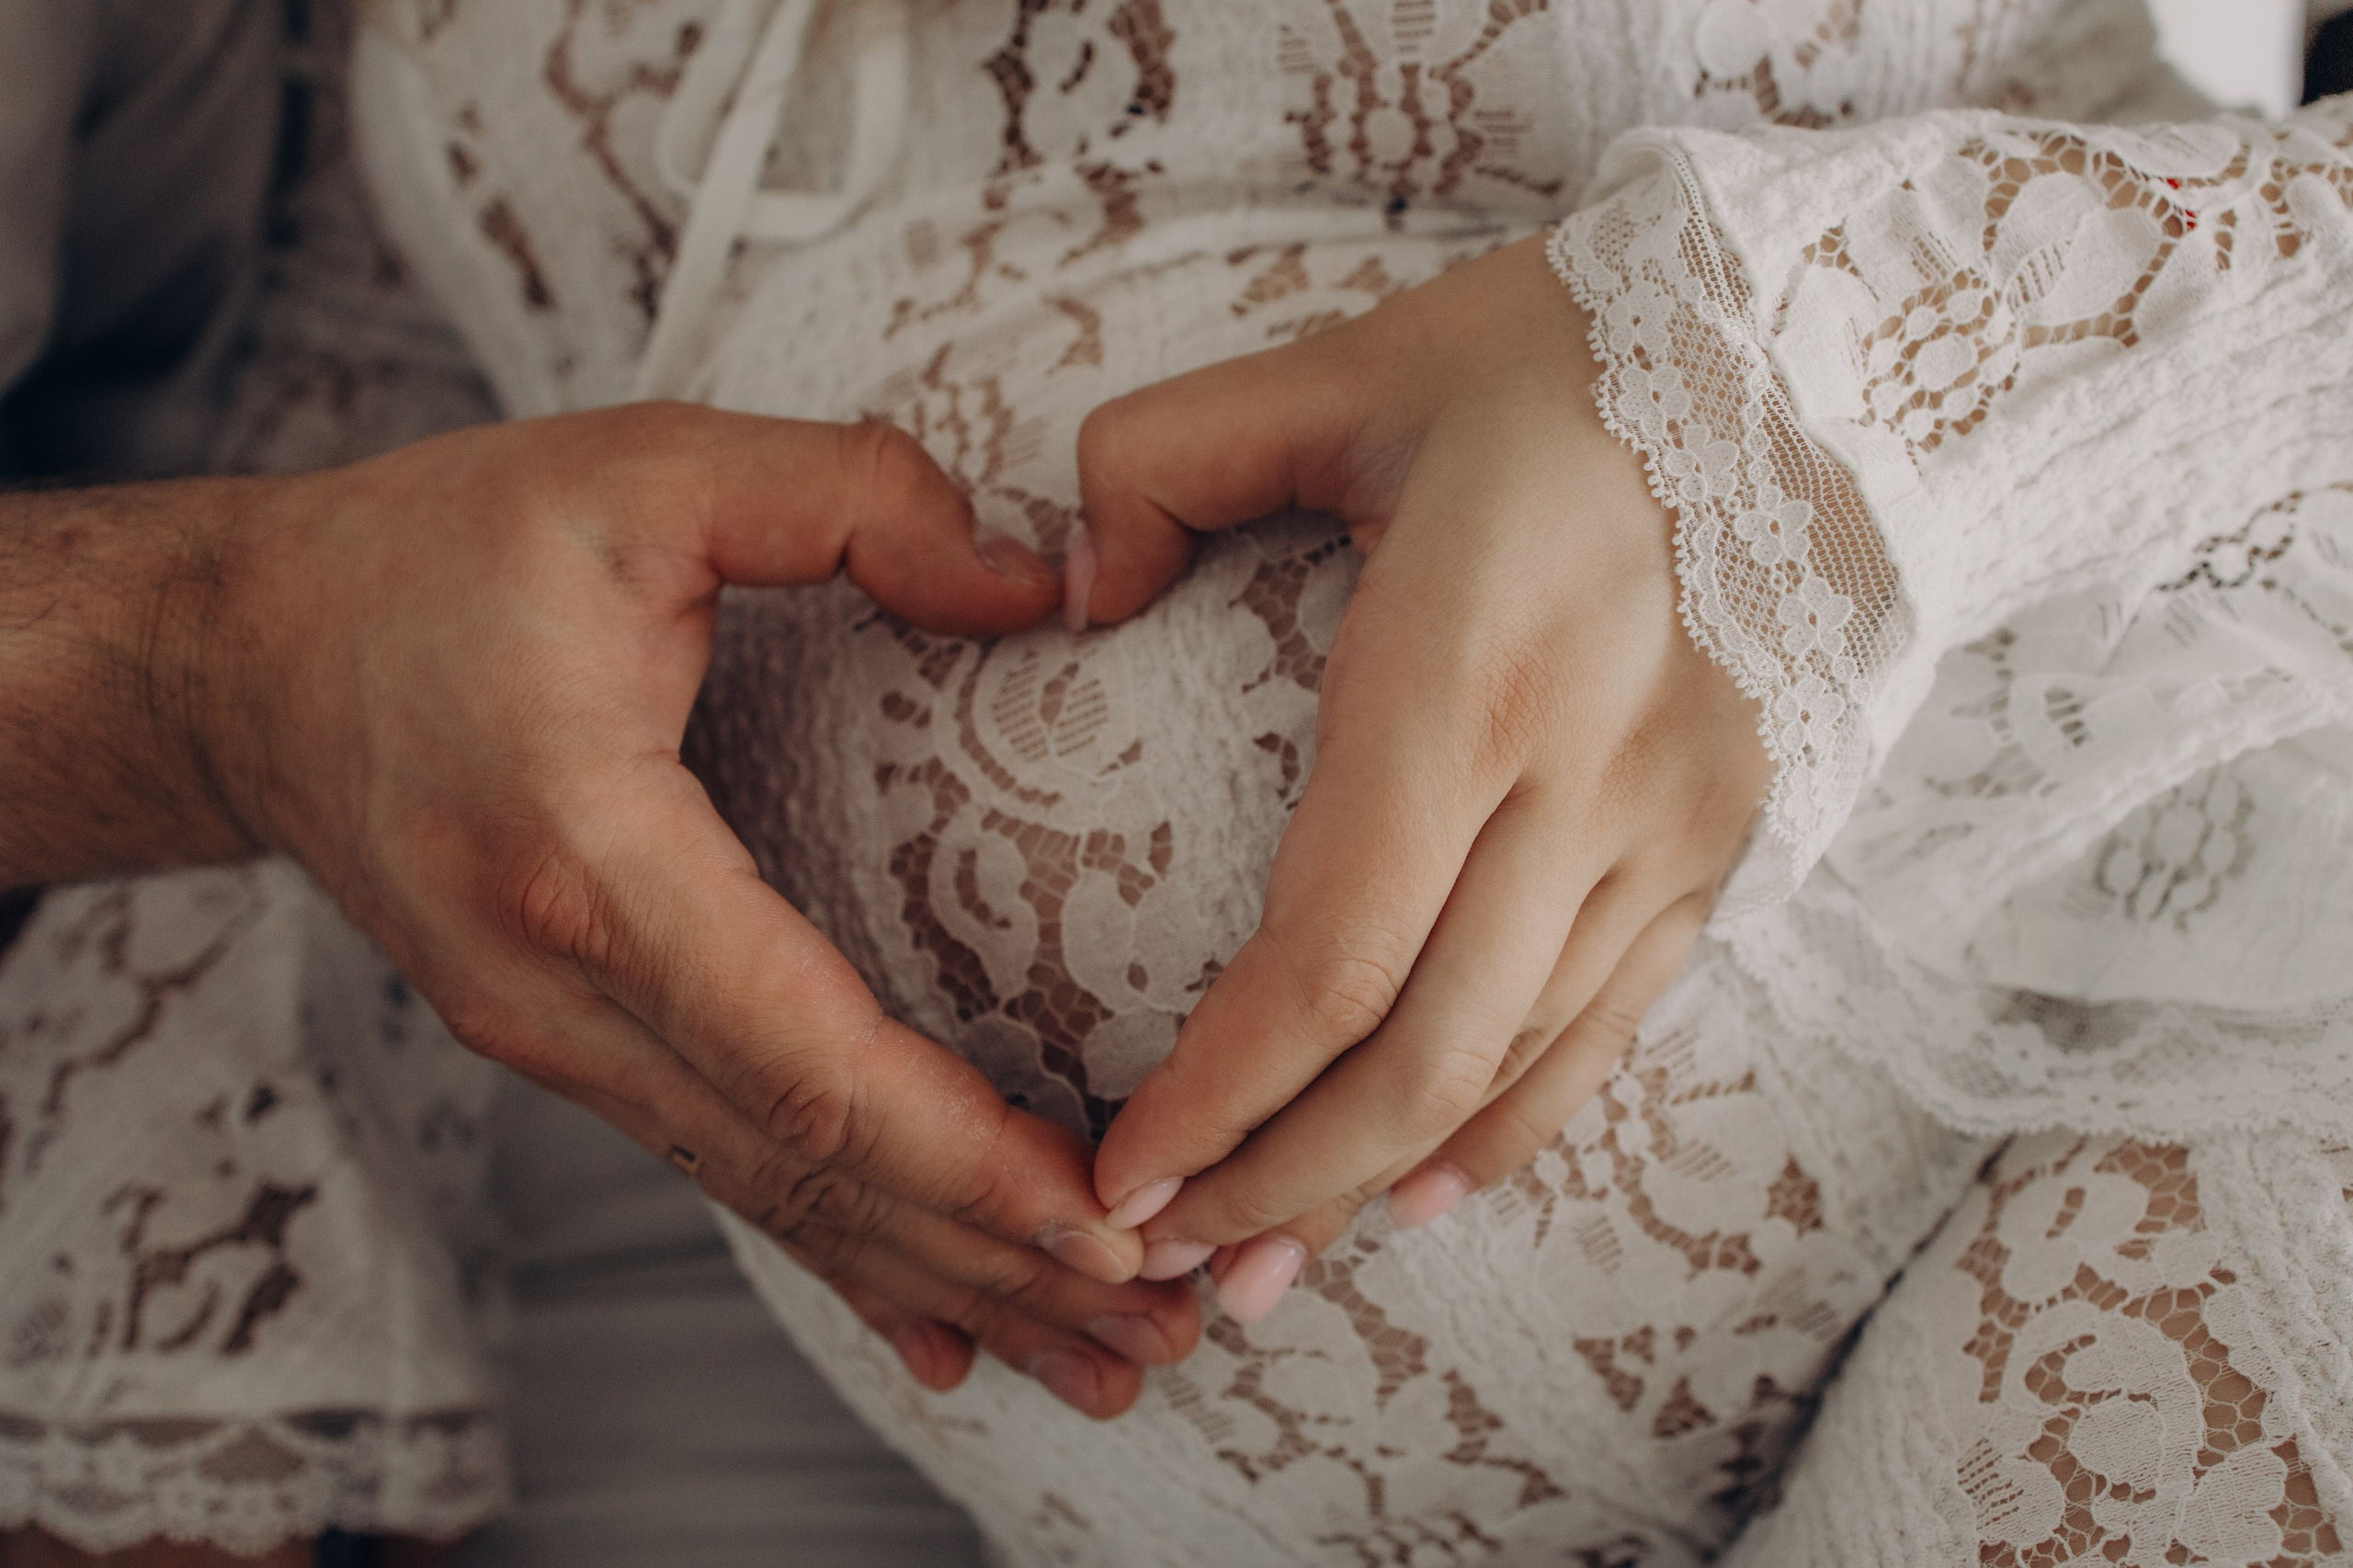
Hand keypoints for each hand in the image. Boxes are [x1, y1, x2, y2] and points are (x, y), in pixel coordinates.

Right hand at [0, 406, 1194, 1413]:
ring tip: (1102, 1356)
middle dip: (994, 1256)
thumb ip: (850, 499)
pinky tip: (946, 1338)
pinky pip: (728, 1174)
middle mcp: (562, 991)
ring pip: (775, 1200)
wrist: (245, 660)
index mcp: (583, 858)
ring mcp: (556, 1041)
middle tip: (1161, 1318)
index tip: (1100, 1215)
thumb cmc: (433, 555)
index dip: (957, 1152)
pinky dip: (848, 1261)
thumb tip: (1039, 584)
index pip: (797, 1056)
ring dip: (945, 1284)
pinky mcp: (570, 1048)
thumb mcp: (642, 469)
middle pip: (805, 1170)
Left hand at [1075, 236, 1771, 1320]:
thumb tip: (1068, 592)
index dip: (1219, 1094)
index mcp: (1470, 673)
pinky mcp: (1723, 838)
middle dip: (1279, 1183)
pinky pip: (1613, 1026)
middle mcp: (1586, 776)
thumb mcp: (1340, 364)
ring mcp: (1673, 823)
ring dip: (1380, 1187)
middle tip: (1165, 1265)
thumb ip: (1163, 461)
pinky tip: (1428, 1194)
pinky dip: (1514, 1127)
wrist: (1813, 352)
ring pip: (1517, 1067)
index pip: (1329, 953)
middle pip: (1419, 1054)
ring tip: (1266, 1268)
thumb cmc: (1555, 358)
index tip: (1120, 1172)